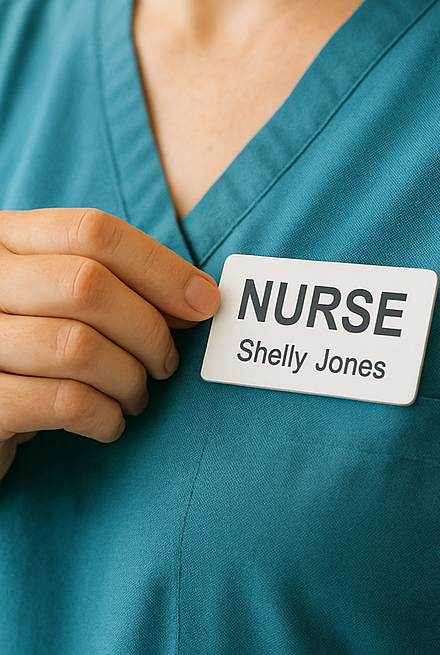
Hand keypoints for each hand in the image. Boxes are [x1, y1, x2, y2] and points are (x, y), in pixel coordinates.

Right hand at [0, 208, 220, 479]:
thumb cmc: (30, 355)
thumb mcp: (59, 303)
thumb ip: (115, 285)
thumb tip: (199, 297)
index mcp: (1, 241)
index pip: (91, 231)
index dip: (160, 267)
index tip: (204, 303)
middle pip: (87, 285)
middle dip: (148, 330)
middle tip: (166, 363)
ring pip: (78, 347)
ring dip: (129, 379)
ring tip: (135, 395)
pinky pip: (63, 402)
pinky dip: (105, 415)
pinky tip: (109, 423)